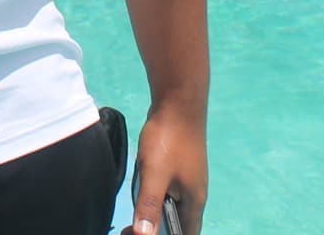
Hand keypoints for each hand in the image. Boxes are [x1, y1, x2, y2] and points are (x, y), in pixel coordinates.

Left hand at [126, 99, 206, 234]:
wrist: (178, 101)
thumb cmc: (169, 139)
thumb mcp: (154, 174)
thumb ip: (149, 206)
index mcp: (194, 202)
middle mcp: (195, 194)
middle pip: (179, 225)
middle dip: (156, 231)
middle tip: (128, 228)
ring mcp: (188, 180)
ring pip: (173, 208)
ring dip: (155, 215)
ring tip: (132, 216)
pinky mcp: (180, 167)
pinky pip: (169, 193)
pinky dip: (155, 200)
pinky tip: (142, 193)